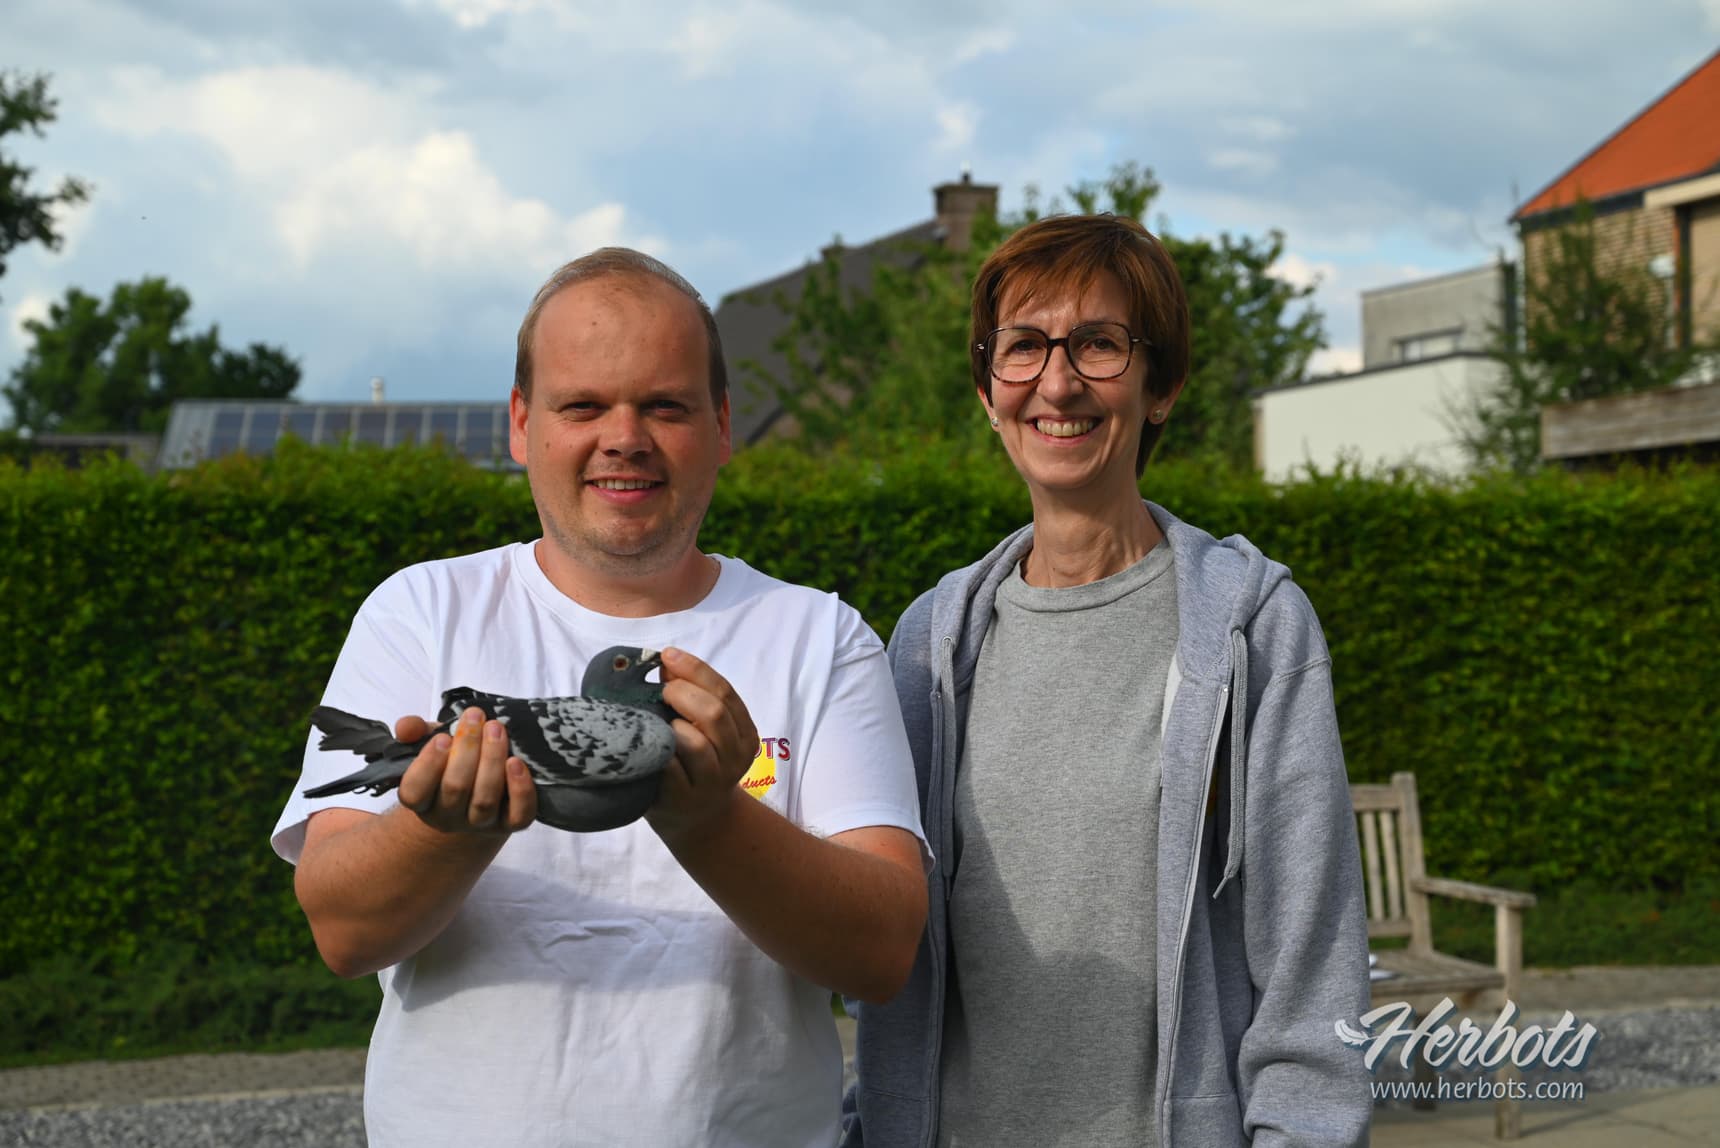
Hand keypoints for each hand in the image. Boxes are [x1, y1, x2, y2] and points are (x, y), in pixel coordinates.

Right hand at [394, 707, 536, 834]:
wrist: (476, 790)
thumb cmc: (449, 761)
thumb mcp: (428, 741)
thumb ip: (413, 731)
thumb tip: (407, 727)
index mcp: (421, 800)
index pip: (414, 792)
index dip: (428, 764)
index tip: (442, 737)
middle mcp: (448, 816)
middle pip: (455, 788)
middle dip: (467, 748)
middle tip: (476, 717)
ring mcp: (479, 823)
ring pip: (485, 800)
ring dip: (492, 759)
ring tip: (496, 728)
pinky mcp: (509, 823)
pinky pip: (518, 815)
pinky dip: (520, 789)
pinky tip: (516, 762)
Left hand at [647, 647, 760, 843]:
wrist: (696, 819)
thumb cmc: (693, 762)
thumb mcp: (703, 728)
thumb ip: (692, 697)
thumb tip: (667, 662)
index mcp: (745, 734)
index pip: (725, 692)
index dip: (696, 670)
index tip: (668, 655)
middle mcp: (735, 759)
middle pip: (714, 714)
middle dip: (683, 693)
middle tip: (662, 690)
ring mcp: (711, 783)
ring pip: (696, 743)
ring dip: (673, 724)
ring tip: (658, 719)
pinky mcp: (683, 801)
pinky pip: (670, 770)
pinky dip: (658, 752)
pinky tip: (648, 743)